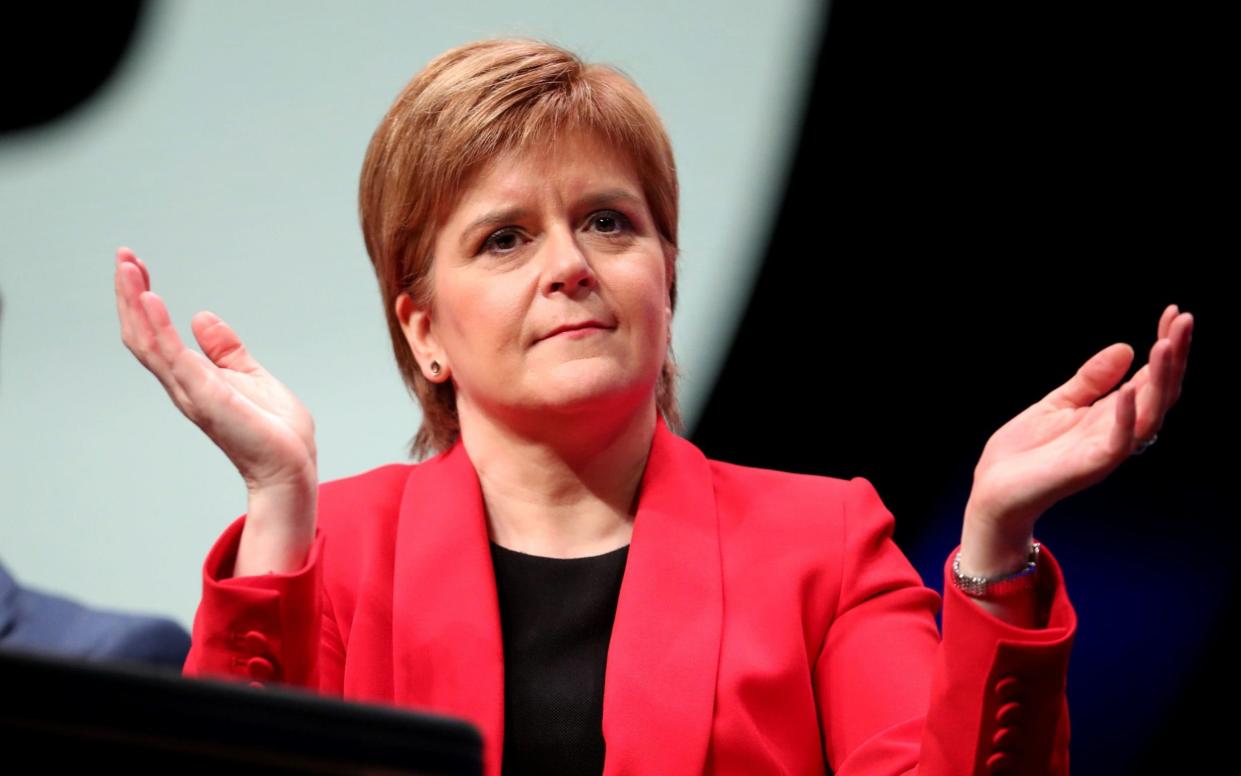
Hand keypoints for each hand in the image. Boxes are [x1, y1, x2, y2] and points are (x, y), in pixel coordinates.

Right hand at [114, 246, 317, 493]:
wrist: (291, 467)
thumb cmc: (275, 431)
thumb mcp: (251, 376)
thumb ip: (226, 350)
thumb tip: (202, 318)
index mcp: (194, 378)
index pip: (157, 333)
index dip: (143, 299)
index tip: (136, 265)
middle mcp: (184, 384)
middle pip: (144, 334)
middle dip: (130, 295)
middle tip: (123, 257)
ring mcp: (192, 391)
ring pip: (150, 342)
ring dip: (135, 303)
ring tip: (127, 268)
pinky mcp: (207, 397)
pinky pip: (174, 358)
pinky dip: (159, 328)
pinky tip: (150, 300)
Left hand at [965, 303, 1193, 538]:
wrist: (994, 491)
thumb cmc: (1025, 452)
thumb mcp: (1057, 404)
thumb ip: (1090, 380)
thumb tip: (1126, 348)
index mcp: (1111, 415)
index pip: (1150, 377)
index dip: (1165, 347)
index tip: (1172, 313)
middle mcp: (1117, 431)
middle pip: (1159, 392)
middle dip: (1174, 357)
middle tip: (1183, 321)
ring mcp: (1107, 449)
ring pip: (1149, 414)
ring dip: (1160, 380)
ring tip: (1164, 345)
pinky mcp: (1091, 467)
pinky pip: (1118, 442)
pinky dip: (1124, 416)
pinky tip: (1127, 388)